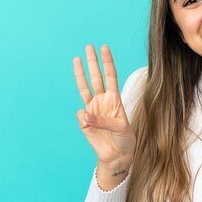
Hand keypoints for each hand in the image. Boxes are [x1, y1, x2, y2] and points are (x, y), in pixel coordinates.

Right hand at [73, 44, 135, 171]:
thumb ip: (102, 121)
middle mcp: (103, 101)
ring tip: (76, 58)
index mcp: (115, 99)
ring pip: (84, 88)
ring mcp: (92, 110)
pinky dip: (84, 118)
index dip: (108, 62)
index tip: (104, 48)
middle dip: (93, 62)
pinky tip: (89, 124)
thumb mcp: (120, 128)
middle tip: (89, 46)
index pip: (111, 76)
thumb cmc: (124, 139)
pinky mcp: (84, 122)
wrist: (117, 155)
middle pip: (96, 77)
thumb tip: (83, 115)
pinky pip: (81, 116)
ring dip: (80, 74)